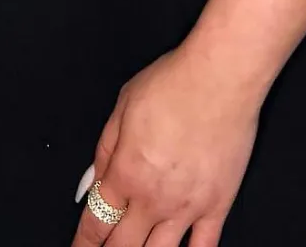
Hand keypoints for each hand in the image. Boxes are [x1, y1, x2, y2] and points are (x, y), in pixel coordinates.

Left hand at [69, 40, 262, 245]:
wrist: (221, 76)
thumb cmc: (175, 82)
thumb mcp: (123, 106)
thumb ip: (104, 151)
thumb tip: (91, 184)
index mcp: (125, 173)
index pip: (95, 223)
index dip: (83, 242)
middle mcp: (153, 199)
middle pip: (122, 246)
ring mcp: (187, 207)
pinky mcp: (217, 205)